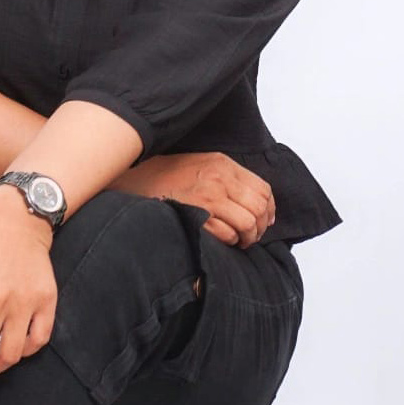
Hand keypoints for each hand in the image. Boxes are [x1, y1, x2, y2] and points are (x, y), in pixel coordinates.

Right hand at [120, 151, 275, 248]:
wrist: (134, 181)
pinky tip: (219, 239)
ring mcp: (208, 196)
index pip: (263, 189)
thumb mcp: (201, 166)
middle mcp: (219, 177)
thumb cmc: (166, 177)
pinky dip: (228, 241)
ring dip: (245, 237)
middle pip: (259, 207)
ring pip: (248, 222)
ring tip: (236, 240)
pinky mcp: (197, 214)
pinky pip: (227, 234)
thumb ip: (228, 179)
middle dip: (259, 227)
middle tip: (249, 235)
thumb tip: (259, 206)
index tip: (264, 221)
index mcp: (222, 163)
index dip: (268, 209)